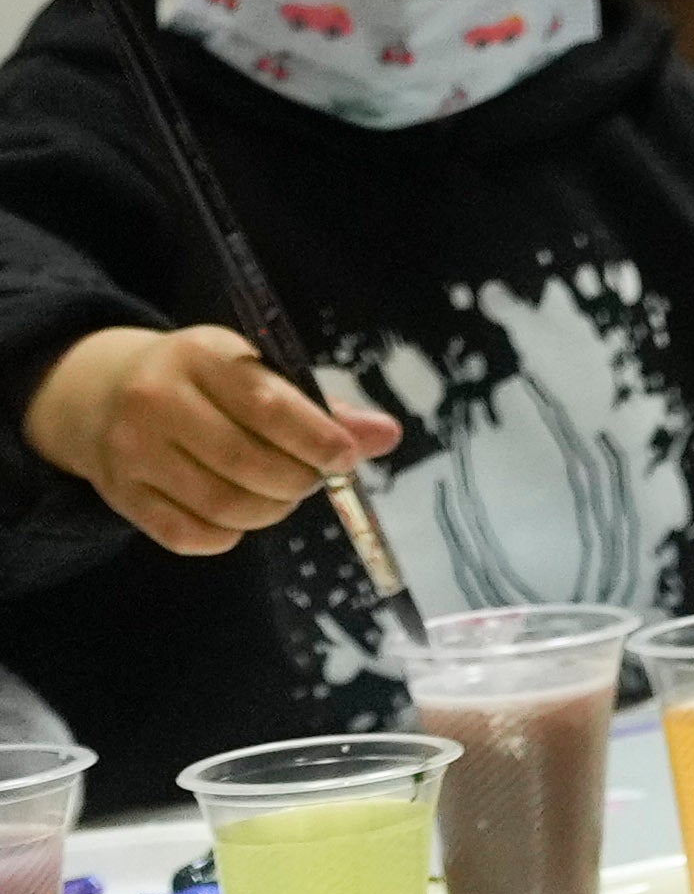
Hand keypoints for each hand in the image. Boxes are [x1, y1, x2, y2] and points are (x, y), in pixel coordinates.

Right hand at [23, 320, 400, 558]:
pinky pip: (187, 536)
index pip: (268, 406)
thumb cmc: (205, 382)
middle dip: (299, 481)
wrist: (105, 392)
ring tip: (281, 494)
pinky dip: (227, 535)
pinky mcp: (120, 495)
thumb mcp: (256, 372)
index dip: (317, 439)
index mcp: (200, 357)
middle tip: (313, 478)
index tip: (345, 458)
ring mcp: (131, 451)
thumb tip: (387, 436)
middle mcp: (156, 402)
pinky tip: (238, 515)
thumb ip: (320, 406)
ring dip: (271, 510)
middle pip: (246, 463)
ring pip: (221, 505)